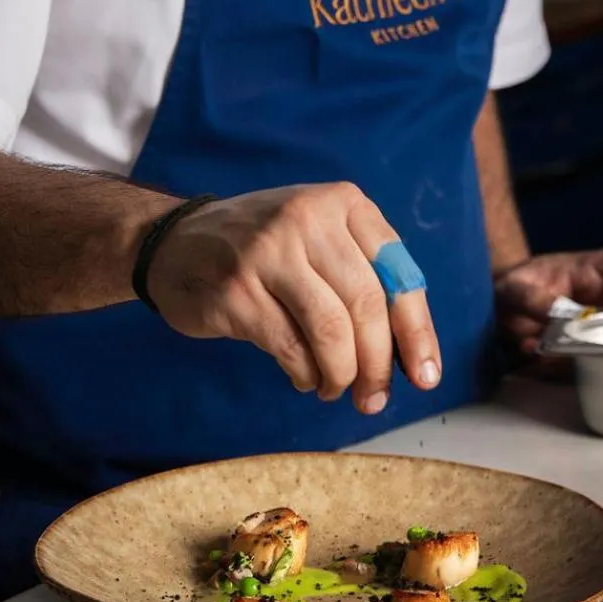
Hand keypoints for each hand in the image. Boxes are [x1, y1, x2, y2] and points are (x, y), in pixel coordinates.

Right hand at [147, 184, 440, 415]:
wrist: (176, 241)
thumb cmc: (266, 249)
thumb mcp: (320, 237)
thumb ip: (365, 276)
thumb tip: (410, 354)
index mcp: (342, 203)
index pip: (397, 273)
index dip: (417, 330)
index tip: (426, 375)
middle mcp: (307, 218)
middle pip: (366, 305)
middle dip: (379, 364)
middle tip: (375, 398)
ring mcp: (268, 252)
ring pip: (331, 331)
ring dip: (342, 375)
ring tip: (336, 388)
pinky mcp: (236, 289)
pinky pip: (290, 347)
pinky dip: (305, 374)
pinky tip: (303, 377)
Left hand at [496, 243, 602, 357]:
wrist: (501, 305)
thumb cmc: (513, 285)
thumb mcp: (513, 287)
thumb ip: (531, 297)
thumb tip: (554, 312)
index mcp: (594, 269)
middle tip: (597, 341)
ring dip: (597, 352)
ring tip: (555, 352)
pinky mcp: (592, 346)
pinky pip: (600, 361)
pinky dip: (573, 367)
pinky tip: (545, 360)